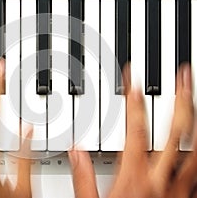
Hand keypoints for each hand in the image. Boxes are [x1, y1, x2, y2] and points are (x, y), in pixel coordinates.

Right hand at [69, 64, 196, 197]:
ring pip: (195, 146)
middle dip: (180, 98)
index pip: (135, 127)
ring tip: (195, 95)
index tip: (132, 79)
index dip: (133, 100)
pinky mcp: (189, 194)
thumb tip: (75, 150)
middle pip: (176, 130)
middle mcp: (162, 176)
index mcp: (135, 175)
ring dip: (195, 118)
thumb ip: (83, 176)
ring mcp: (181, 186)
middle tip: (183, 75)